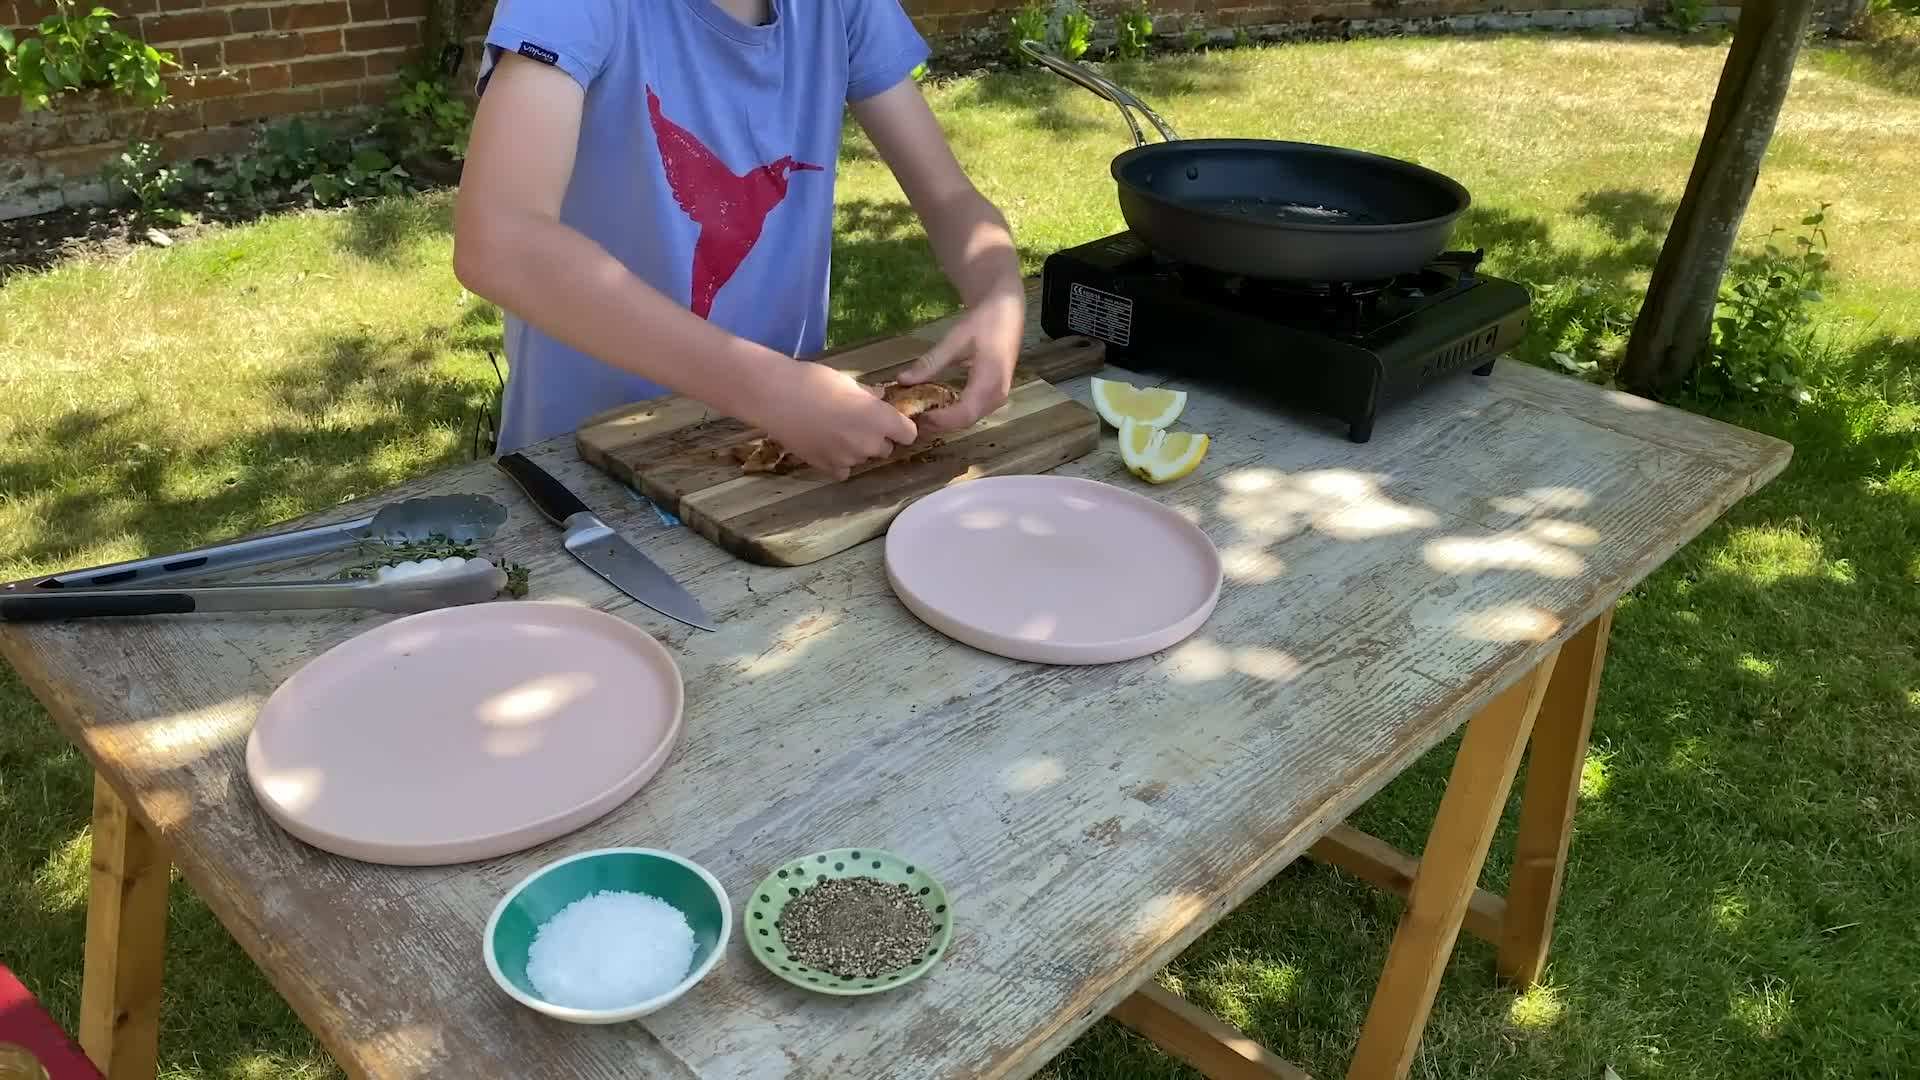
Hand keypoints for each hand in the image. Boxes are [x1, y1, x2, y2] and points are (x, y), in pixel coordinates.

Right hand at [749, 361, 916, 480]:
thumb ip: (869, 396)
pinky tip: (824, 444)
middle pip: (886, 449)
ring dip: (855, 449)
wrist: (775, 397)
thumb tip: (879, 399)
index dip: (900, 427)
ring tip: (833, 430)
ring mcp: (848, 459)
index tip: (889, 420)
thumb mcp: (848, 382)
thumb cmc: (814, 381)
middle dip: (876, 438)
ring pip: (862, 458)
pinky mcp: (827, 468)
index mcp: (880, 419)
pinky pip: (843, 469)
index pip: (909, 434)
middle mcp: (869, 443)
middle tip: (855, 422)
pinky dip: (837, 461)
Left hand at [896, 288, 1024, 433]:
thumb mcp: (955, 341)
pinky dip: (954, 413)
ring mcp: (998, 397)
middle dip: (939, 424)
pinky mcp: (995, 395)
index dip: (939, 420)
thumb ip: (930, 363)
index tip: (916, 416)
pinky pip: (973, 411)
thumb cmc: (984, 322)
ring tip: (920, 414)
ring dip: (945, 421)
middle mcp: (997, 395)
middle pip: (965, 421)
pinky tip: (936, 407)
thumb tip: (902, 380)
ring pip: (969, 419)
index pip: (964, 414)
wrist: (1007, 311)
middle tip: (912, 419)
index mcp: (989, 381)